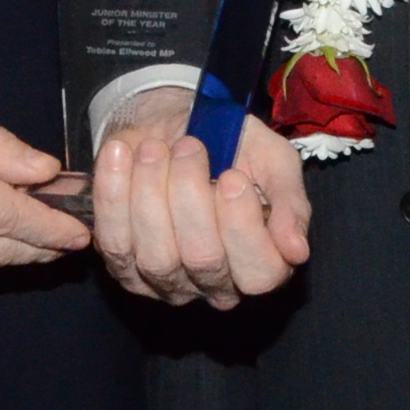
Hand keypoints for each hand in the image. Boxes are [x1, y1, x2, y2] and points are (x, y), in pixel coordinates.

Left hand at [91, 88, 313, 306]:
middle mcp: (215, 283)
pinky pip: (114, 242)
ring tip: (153, 149)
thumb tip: (297, 250)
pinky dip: (113, 195)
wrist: (174, 125)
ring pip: (156, 257)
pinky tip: (120, 157)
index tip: (233, 176)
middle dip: (191, 195)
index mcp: (261, 262)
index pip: (259, 274)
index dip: (243, 228)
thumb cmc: (232, 145)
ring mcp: (166, 282)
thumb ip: (291, 202)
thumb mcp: (273, 160)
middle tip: (188, 146)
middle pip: (204, 260)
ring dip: (150, 192)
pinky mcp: (124, 267)